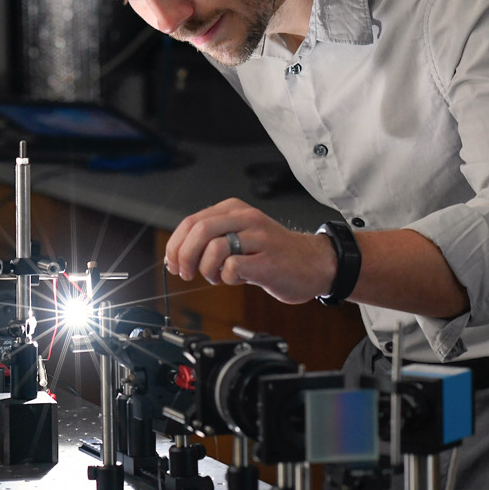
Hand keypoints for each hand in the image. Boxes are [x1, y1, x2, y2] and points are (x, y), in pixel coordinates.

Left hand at [164, 198, 336, 304]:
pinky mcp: (268, 261)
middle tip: (186, 273)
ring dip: (206, 269)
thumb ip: (210, 240)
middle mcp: (246, 219)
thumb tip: (175, 257)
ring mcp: (259, 238)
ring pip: (214, 248)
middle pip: (199, 230)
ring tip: (217, 276)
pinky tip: (236, 279)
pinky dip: (226, 278)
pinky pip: (233, 267)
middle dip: (184, 256)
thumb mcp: (240, 236)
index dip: (175, 245)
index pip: (191, 221)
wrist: (315, 264)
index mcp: (234, 210)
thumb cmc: (274, 253)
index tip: (173, 263)